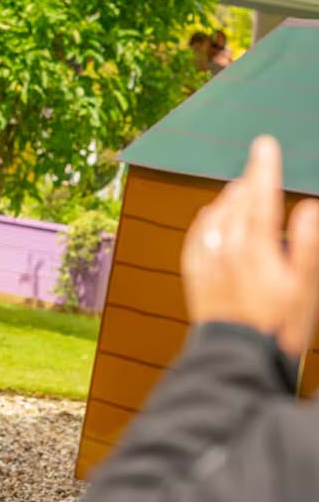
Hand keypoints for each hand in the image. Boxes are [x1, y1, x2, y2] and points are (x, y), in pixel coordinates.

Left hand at [181, 136, 318, 354]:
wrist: (236, 357)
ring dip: (227, 199)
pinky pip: (195, 238)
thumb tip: (307, 207)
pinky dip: (204, 221)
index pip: (260, 197)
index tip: (264, 144)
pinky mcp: (195, 276)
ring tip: (237, 188)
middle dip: (248, 181)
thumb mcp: (305, 288)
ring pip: (213, 217)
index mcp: (256, 247)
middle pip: (235, 203)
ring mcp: (207, 262)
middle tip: (257, 165)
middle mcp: (226, 249)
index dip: (263, 168)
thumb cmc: (278, 325)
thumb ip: (308, 246)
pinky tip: (208, 217)